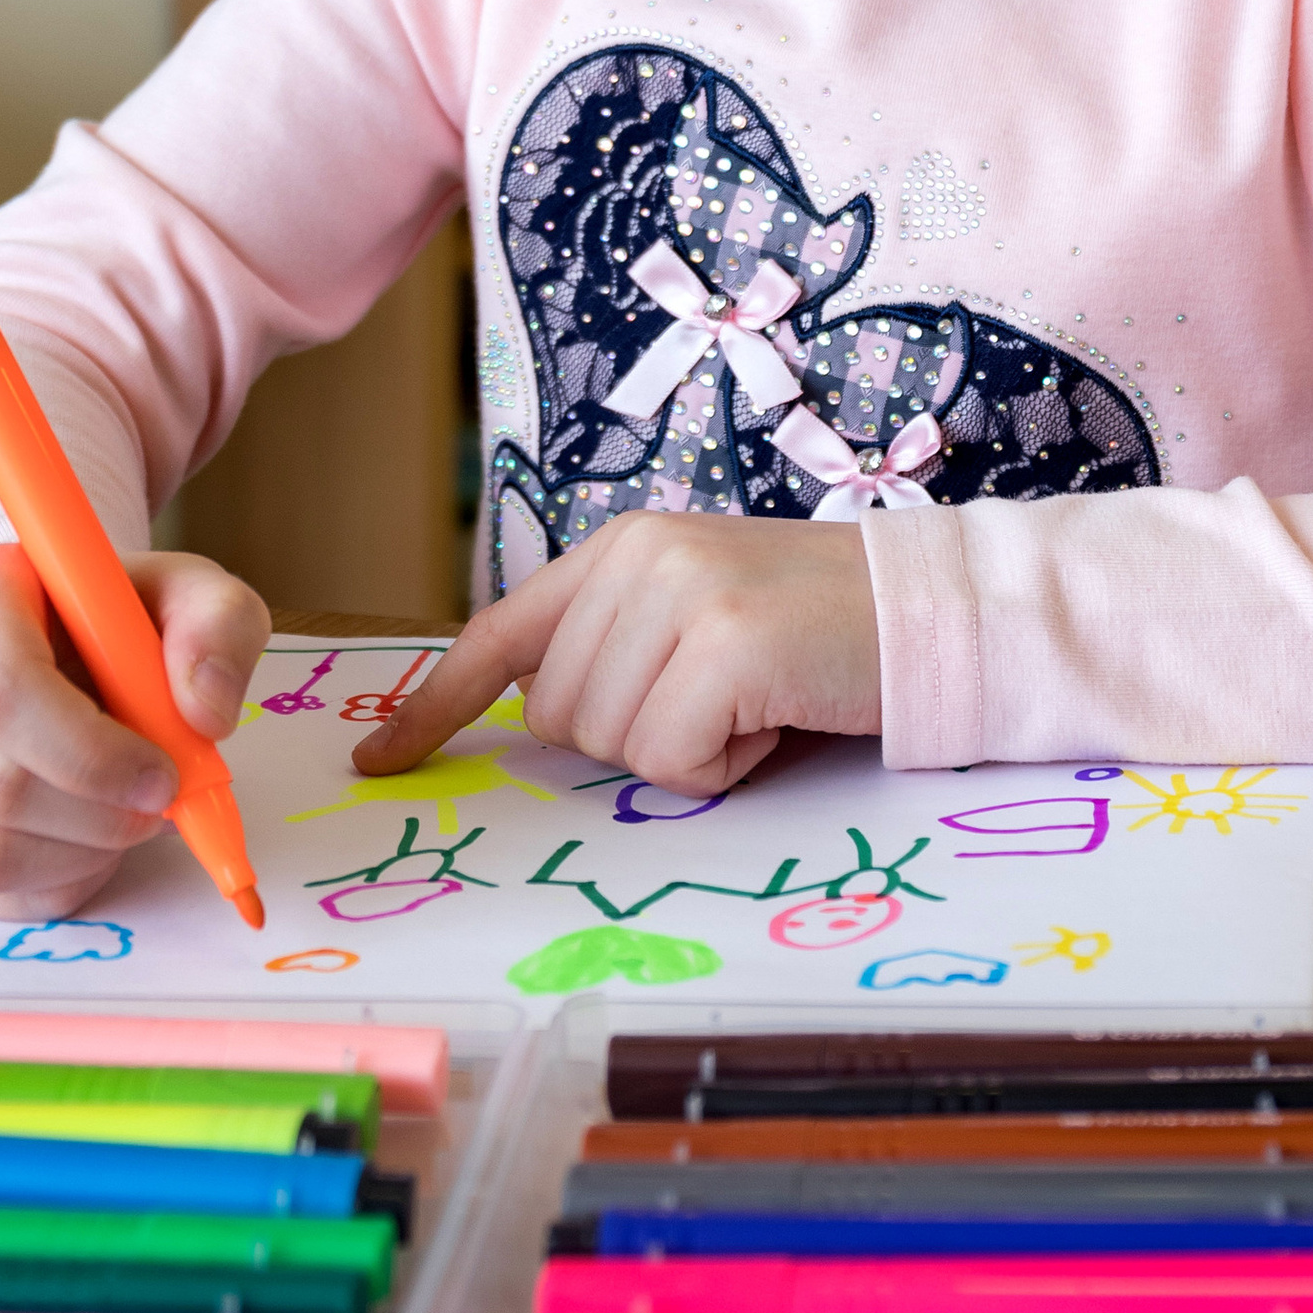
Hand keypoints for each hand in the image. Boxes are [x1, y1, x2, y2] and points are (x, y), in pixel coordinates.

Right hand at [0, 542, 270, 920]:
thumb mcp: (187, 594)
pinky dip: (52, 879)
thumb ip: (218, 626)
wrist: (52, 652)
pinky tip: (83, 835)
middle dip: (99, 813)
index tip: (163, 772)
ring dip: (81, 850)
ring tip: (123, 811)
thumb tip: (203, 710)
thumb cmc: (112, 622)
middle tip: (159, 801)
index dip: (89, 753)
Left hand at [355, 515, 882, 797]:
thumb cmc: (815, 635)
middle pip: (560, 719)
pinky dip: (726, 764)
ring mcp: (681, 595)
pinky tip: (776, 715)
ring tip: (756, 699)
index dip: (437, 704)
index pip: (501, 633)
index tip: (382, 761)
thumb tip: (540, 717)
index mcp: (621, 548)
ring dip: (688, 753)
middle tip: (723, 699)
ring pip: (613, 745)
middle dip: (637, 739)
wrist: (930, 610)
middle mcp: (639, 556)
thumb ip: (619, 646)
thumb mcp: (699, 617)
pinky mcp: (725, 645)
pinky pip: (672, 761)